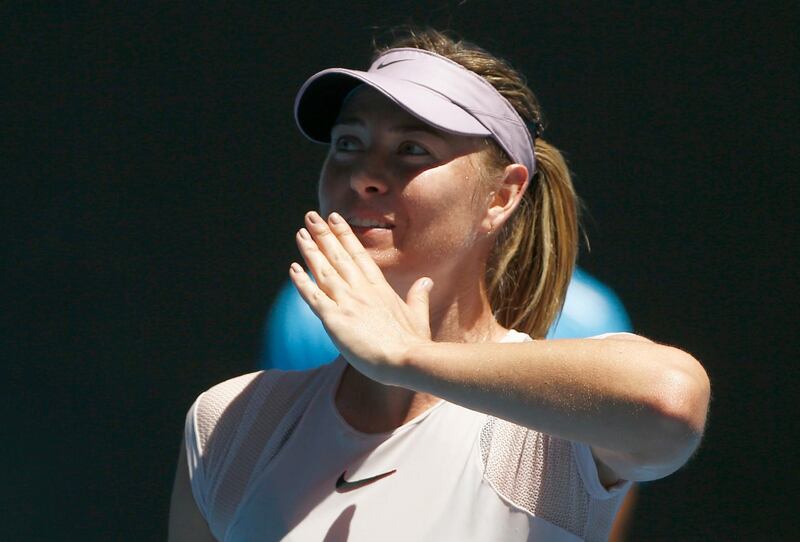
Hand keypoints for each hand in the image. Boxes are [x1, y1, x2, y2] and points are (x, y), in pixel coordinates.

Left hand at [289, 211, 433, 383]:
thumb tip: (425, 281)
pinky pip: (312, 296)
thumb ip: (418, 296)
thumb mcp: (418, 315)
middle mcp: (361, 289)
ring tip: (300, 232)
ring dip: (310, 250)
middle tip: (311, 216)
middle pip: (338, 256)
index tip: (334, 219)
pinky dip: (301, 282)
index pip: (358, 255)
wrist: (407, 360)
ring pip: (323, 270)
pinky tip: (292, 268)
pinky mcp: (334, 319)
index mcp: (380, 288)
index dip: (345, 235)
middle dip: (324, 234)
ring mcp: (347, 302)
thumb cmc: (414, 343)